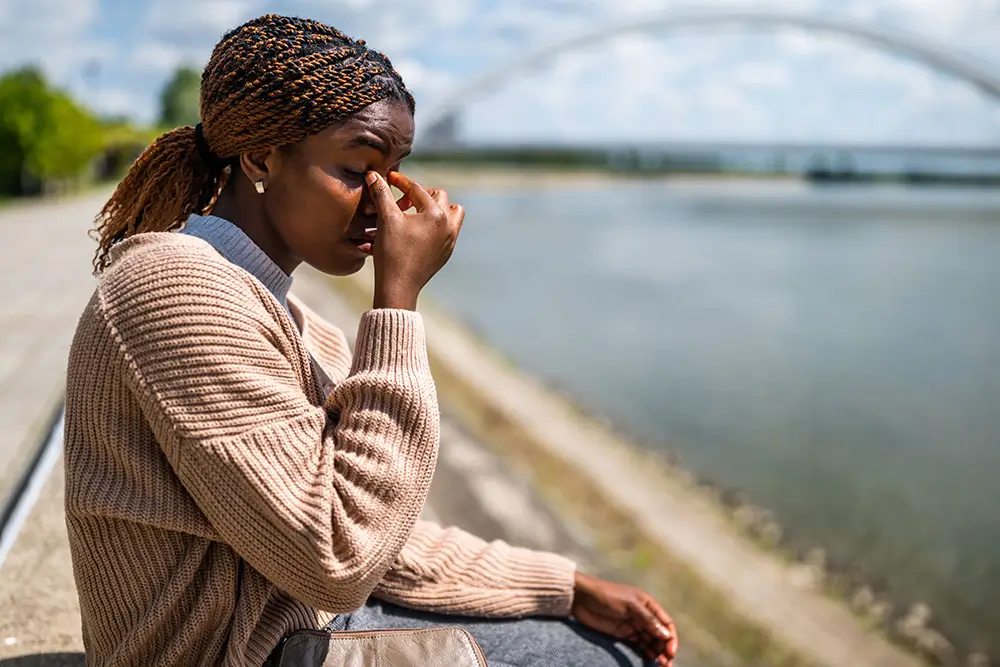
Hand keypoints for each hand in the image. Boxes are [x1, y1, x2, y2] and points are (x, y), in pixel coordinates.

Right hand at [366, 171, 464, 309]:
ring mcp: (450, 240)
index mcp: (436, 214)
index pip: (417, 189)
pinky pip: (447, 231)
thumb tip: (373, 175)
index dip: (400, 182)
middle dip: (419, 195)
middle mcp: (449, 225)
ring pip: (451, 213)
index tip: (388, 178)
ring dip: (435, 208)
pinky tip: (418, 230)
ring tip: (416, 212)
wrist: (398, 286)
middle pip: (438, 196)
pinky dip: (435, 225)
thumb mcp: (386, 220)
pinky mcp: (446, 252)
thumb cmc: (392, 253)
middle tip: (401, 202)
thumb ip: (381, 194)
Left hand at [572, 572, 678, 666]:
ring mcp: (634, 625)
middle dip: (665, 649)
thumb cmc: (607, 595)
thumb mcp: (629, 604)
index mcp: (649, 604)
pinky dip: (645, 652)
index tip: (670, 652)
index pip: (666, 623)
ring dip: (657, 653)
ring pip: (651, 642)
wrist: (582, 598)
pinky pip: (639, 645)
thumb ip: (647, 619)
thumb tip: (666, 635)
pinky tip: (648, 659)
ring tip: (659, 664)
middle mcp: (644, 615)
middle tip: (665, 663)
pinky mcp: (624, 634)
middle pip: (661, 635)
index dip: (671, 638)